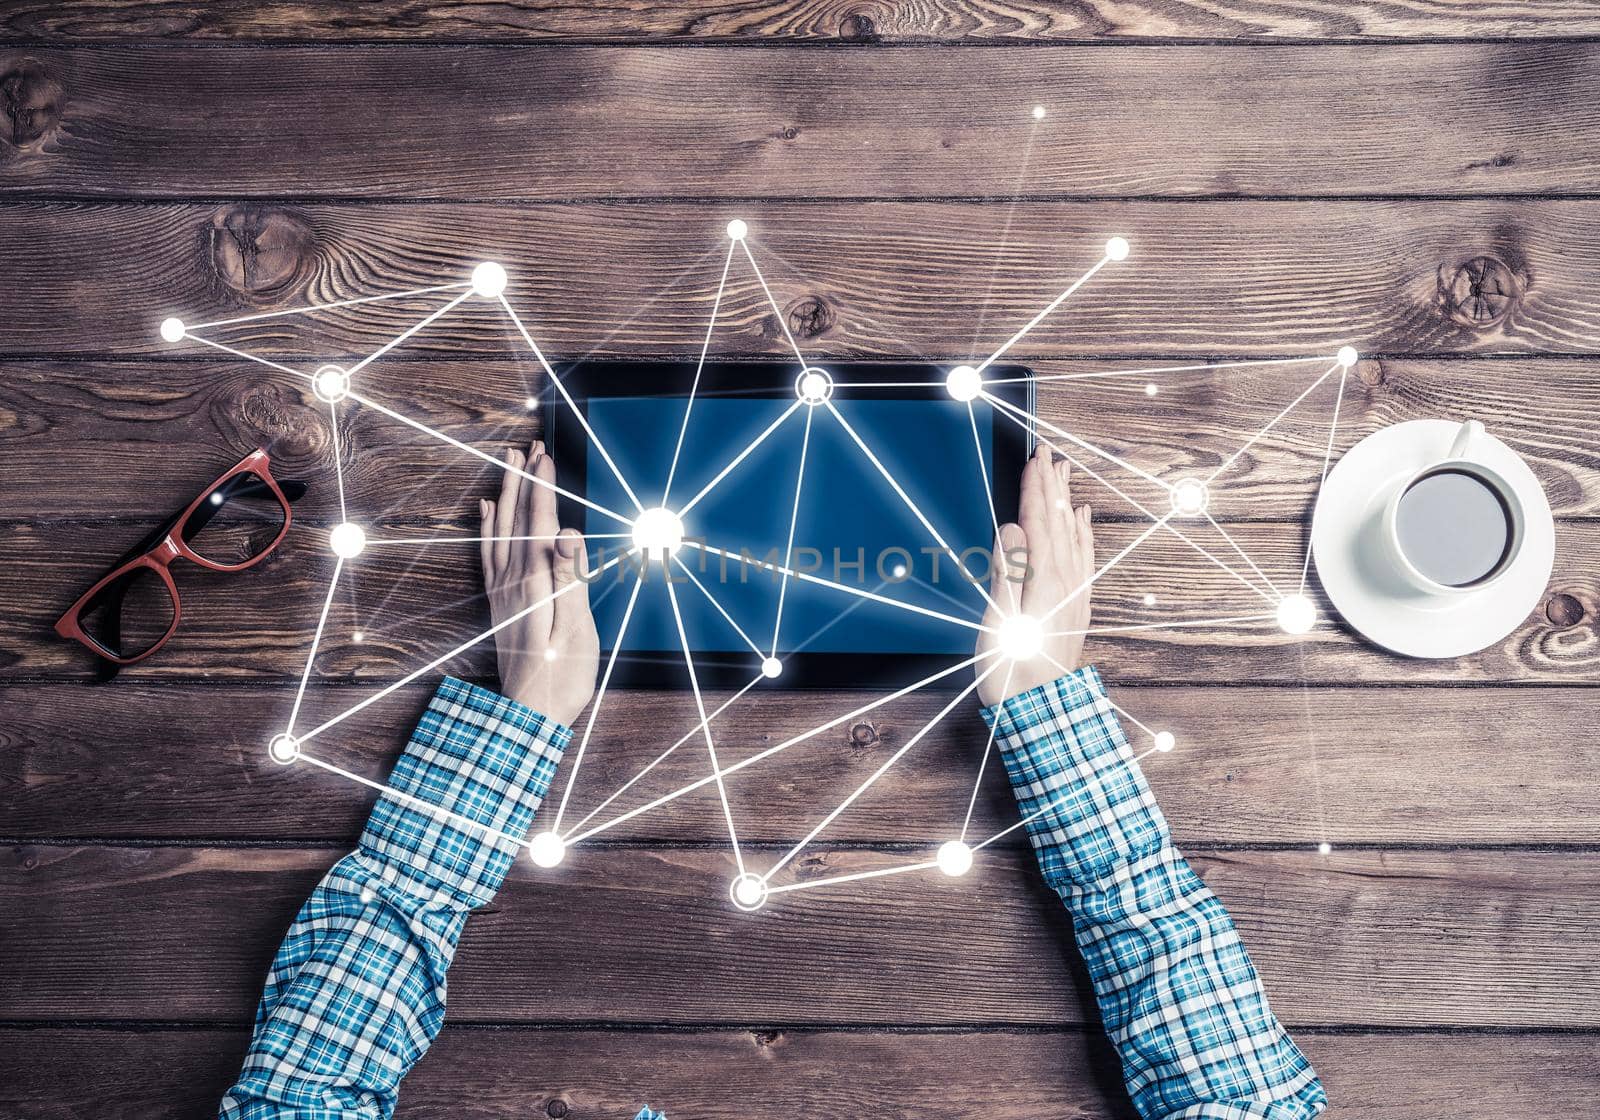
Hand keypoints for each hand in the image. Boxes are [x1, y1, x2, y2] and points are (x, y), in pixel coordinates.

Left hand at [479, 440, 598, 726]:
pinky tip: (488, 512)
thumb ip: (571, 578)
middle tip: (528, 445)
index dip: (544, 486)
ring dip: (507, 494)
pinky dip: (488, 528)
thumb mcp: (576, 627)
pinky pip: (489, 554)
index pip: (540, 521)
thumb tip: (566, 534)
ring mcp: (503, 590)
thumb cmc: (561, 676)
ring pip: (501, 529)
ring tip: (510, 464)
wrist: (531, 714)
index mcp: (536, 582)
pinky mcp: (501, 601)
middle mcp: (514, 580)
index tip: (545, 454)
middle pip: (517, 518)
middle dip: (523, 478)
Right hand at [976, 443, 1094, 705]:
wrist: (1040, 715)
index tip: (1034, 458)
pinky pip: (1084, 558)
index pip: (1038, 522)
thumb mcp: (997, 625)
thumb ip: (1005, 574)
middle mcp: (1065, 583)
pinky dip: (1083, 533)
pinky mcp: (1076, 608)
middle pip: (1059, 522)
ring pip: (1072, 535)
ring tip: (1065, 474)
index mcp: (1042, 582)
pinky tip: (1082, 519)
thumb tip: (1010, 530)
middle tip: (1049, 453)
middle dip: (1053, 485)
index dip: (1035, 488)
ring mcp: (1074, 595)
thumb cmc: (1011, 676)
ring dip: (1067, 502)